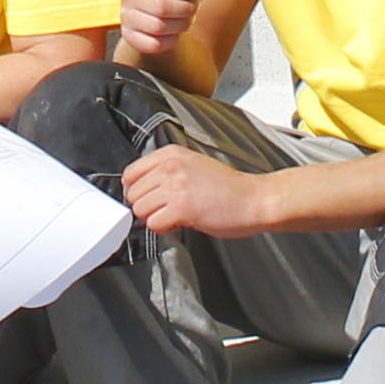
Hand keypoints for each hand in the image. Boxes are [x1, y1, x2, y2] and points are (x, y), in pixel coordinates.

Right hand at [114, 0, 207, 68]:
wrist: (161, 10)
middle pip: (161, 7)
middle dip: (185, 9)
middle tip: (193, 8)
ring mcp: (127, 16)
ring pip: (157, 27)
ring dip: (180, 25)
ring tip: (186, 19)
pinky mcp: (130, 36)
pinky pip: (152, 44)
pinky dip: (170, 41)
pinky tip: (175, 32)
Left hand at [119, 146, 265, 239]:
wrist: (254, 199)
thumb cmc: (229, 188)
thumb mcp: (193, 166)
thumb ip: (167, 172)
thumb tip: (143, 189)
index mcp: (172, 154)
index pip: (130, 173)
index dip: (135, 191)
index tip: (147, 199)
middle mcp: (171, 167)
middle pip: (132, 194)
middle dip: (145, 207)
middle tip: (165, 210)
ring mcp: (175, 186)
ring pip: (139, 209)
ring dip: (154, 218)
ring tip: (174, 216)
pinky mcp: (182, 207)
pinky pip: (153, 224)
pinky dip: (164, 229)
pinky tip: (180, 223)